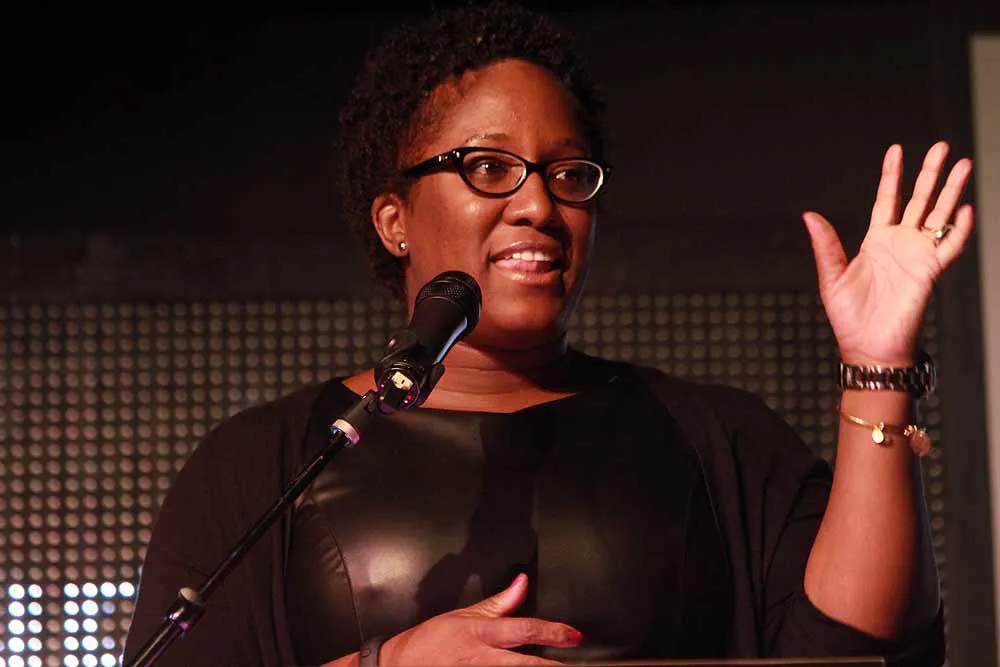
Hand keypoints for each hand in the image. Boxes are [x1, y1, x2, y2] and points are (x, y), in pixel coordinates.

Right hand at [377, 574, 581, 665]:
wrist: (403, 665)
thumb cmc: (432, 641)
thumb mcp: (465, 614)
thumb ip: (499, 602)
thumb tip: (521, 584)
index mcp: (483, 633)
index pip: (525, 629)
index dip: (553, 632)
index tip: (574, 635)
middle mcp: (485, 658)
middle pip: (528, 664)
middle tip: (577, 665)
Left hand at [802, 142, 973, 365]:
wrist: (868, 348)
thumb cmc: (849, 319)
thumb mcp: (831, 277)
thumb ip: (826, 245)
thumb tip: (809, 215)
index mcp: (875, 242)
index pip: (886, 200)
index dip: (892, 176)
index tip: (895, 151)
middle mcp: (900, 244)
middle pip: (920, 200)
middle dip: (930, 174)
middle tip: (941, 147)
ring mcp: (918, 256)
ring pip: (940, 215)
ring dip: (952, 191)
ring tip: (962, 164)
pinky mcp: (930, 273)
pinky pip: (950, 247)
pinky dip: (959, 229)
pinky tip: (965, 209)